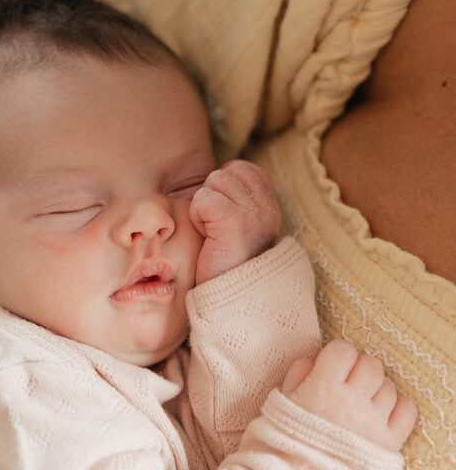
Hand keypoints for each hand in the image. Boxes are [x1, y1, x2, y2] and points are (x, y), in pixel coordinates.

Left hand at [190, 160, 281, 283]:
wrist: (229, 301)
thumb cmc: (224, 265)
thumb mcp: (239, 228)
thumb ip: (238, 200)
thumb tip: (219, 175)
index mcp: (271, 205)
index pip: (242, 168)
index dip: (223, 189)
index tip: (223, 220)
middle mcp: (267, 206)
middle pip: (225, 172)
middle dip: (212, 196)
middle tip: (216, 229)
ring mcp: (254, 212)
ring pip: (213, 182)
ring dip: (203, 207)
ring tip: (213, 234)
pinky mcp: (235, 220)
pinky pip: (204, 199)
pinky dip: (197, 216)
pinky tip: (208, 238)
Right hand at [281, 340, 416, 451]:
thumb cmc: (283, 445)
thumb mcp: (280, 404)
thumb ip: (298, 374)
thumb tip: (316, 359)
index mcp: (322, 389)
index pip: (343, 350)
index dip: (337, 356)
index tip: (331, 367)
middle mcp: (352, 402)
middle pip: (371, 366)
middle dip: (359, 371)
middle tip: (348, 385)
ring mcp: (374, 423)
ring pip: (389, 387)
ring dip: (376, 391)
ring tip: (362, 405)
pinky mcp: (389, 443)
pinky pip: (407, 411)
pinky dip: (397, 408)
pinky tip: (381, 415)